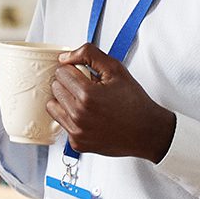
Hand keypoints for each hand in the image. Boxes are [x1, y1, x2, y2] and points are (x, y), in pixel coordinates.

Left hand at [49, 43, 176, 161]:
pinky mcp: (77, 143)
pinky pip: (62, 123)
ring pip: (52, 106)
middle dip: (69, 84)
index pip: (60, 72)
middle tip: (88, 88)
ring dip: (65, 100)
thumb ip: (88, 54)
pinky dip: (71, 118)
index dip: (74, 70)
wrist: (147, 132)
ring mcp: (76, 131)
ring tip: (85, 101)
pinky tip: (88, 116)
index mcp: (87, 95)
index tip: (85, 75)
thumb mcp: (115, 69)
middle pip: (55, 88)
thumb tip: (65, 57)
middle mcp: (79, 115)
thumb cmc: (134, 102)